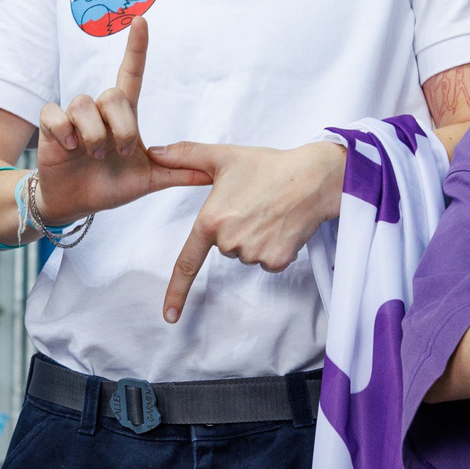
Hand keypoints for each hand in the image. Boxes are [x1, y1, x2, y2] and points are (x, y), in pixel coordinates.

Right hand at [34, 17, 209, 222]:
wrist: (75, 202)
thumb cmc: (111, 186)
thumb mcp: (149, 181)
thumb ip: (177, 172)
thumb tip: (214, 172)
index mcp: (124, 117)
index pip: (131, 73)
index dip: (136, 48)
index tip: (141, 20)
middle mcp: (100, 110)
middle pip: (112, 95)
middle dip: (121, 128)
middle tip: (120, 154)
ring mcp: (74, 116)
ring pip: (84, 105)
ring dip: (93, 136)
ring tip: (93, 157)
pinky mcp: (51, 124)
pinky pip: (56, 114)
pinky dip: (65, 133)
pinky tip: (69, 148)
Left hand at [148, 141, 347, 323]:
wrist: (313, 178)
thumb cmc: (269, 166)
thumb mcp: (224, 157)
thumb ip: (186, 155)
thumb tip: (156, 152)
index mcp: (211, 221)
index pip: (188, 263)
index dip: (176, 292)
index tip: (169, 316)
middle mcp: (230, 241)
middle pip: (224, 247)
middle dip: (235, 230)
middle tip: (253, 205)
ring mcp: (254, 253)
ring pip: (246, 254)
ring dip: (255, 238)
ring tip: (270, 211)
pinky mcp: (277, 261)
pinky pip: (267, 261)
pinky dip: (273, 247)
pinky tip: (282, 225)